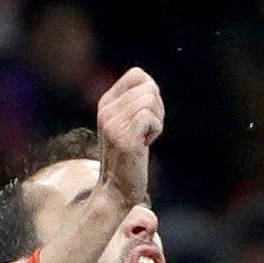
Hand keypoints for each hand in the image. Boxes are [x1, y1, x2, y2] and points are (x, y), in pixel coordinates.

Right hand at [94, 67, 164, 198]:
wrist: (117, 188)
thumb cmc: (129, 156)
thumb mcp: (126, 123)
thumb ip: (135, 102)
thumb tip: (151, 85)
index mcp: (106, 102)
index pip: (138, 74)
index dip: (151, 91)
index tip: (147, 113)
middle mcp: (107, 110)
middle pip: (149, 88)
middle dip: (157, 108)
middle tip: (148, 130)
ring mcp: (113, 123)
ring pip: (151, 101)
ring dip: (157, 120)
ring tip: (145, 137)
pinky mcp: (124, 137)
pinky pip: (150, 117)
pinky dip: (156, 129)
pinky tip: (146, 143)